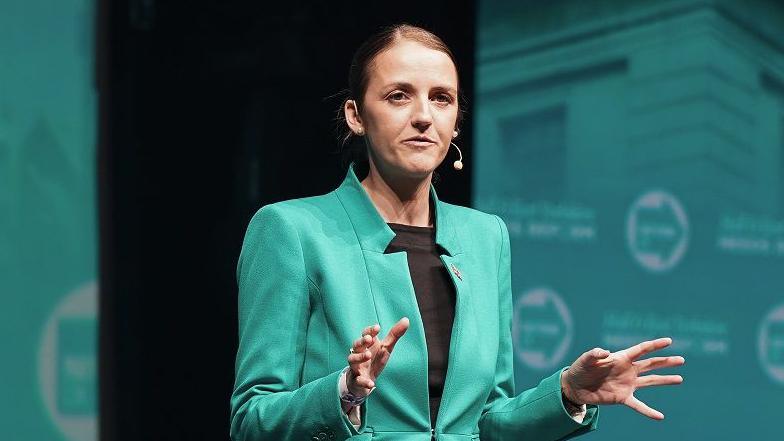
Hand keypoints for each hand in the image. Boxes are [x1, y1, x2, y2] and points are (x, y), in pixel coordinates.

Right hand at [346, 317, 409, 396]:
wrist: (365, 381)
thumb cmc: (375, 360)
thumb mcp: (386, 347)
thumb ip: (394, 334)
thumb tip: (406, 319)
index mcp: (367, 345)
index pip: (365, 334)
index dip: (370, 330)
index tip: (378, 327)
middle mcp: (359, 354)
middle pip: (356, 345)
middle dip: (361, 341)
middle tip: (369, 339)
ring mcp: (356, 367)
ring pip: (352, 360)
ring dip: (359, 357)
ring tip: (368, 355)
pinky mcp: (357, 380)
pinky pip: (358, 380)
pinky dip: (364, 381)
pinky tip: (372, 384)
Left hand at [561, 337, 684, 419]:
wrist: (575, 387)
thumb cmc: (580, 369)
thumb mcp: (585, 359)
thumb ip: (594, 354)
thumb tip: (605, 353)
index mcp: (621, 358)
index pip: (641, 350)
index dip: (655, 345)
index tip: (669, 341)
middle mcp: (627, 370)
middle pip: (650, 364)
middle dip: (665, 362)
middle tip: (681, 360)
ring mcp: (627, 384)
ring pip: (650, 381)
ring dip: (664, 380)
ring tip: (680, 379)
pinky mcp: (623, 397)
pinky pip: (639, 405)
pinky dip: (649, 411)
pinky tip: (660, 417)